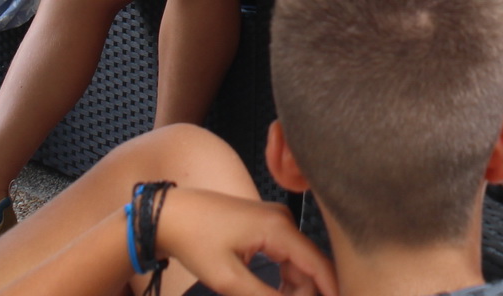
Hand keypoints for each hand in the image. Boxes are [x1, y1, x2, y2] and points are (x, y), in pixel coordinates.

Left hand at [153, 190, 337, 295]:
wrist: (170, 215)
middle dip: (307, 293)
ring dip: (295, 289)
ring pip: (299, 262)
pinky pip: (287, 255)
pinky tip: (275, 294)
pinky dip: (285, 278)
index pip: (318, 265)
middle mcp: (283, 220)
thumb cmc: (195, 240)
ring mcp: (276, 220)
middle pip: (310, 265)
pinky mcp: (266, 225)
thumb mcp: (228, 279)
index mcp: (278, 228)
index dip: (332, 290)